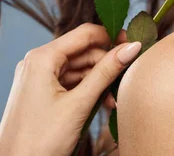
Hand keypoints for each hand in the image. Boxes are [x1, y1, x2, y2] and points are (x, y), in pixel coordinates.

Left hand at [0, 23, 141, 155]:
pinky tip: (103, 103)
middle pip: (84, 51)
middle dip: (107, 64)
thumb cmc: (40, 141)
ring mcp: (38, 78)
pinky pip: (72, 82)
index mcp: (42, 58)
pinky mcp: (41, 92)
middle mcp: (38, 62)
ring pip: (80, 68)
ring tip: (115, 99)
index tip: (135, 45)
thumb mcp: (80, 103)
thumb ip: (107, 72)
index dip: (113, 36)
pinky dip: (89, 90)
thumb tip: (133, 47)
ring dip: (100, 80)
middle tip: (128, 77)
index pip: (85, 33)